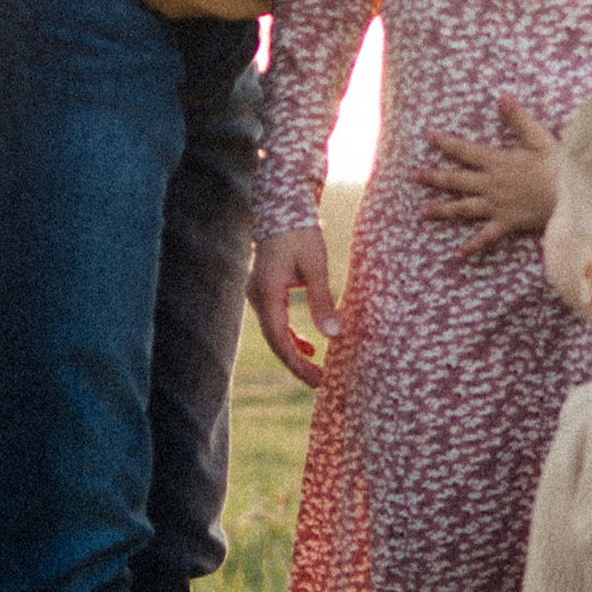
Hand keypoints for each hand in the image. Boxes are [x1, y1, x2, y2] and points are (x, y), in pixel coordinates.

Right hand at [250, 226, 339, 389]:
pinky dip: (291, 336)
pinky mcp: (265, 291)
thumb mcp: (315, 266)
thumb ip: (322, 301)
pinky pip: (276, 322)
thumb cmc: (301, 234)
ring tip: (317, 369)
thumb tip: (334, 335)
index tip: (317, 379)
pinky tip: (308, 347)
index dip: (296, 363)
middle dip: (297, 364)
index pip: (279, 338)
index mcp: (267, 292)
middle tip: (321, 382)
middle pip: (275, 340)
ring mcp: (258, 294)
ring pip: (274, 333)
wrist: (284, 209)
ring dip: (294, 351)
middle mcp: (258, 296)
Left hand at [413, 96, 562, 250]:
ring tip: (423, 212)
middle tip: (414, 176)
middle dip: (434, 178)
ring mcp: (496, 206)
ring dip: (442, 210)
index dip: (446, 143)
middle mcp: (491, 184)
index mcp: (497, 162)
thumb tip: (502, 96)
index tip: (428, 137)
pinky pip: (485, 237)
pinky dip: (472, 246)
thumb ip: (518, 118)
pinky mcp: (506, 223)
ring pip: (463, 208)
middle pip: (457, 180)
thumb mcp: (538, 137)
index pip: (465, 151)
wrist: (569, 195)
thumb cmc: (557, 165)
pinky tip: (457, 254)